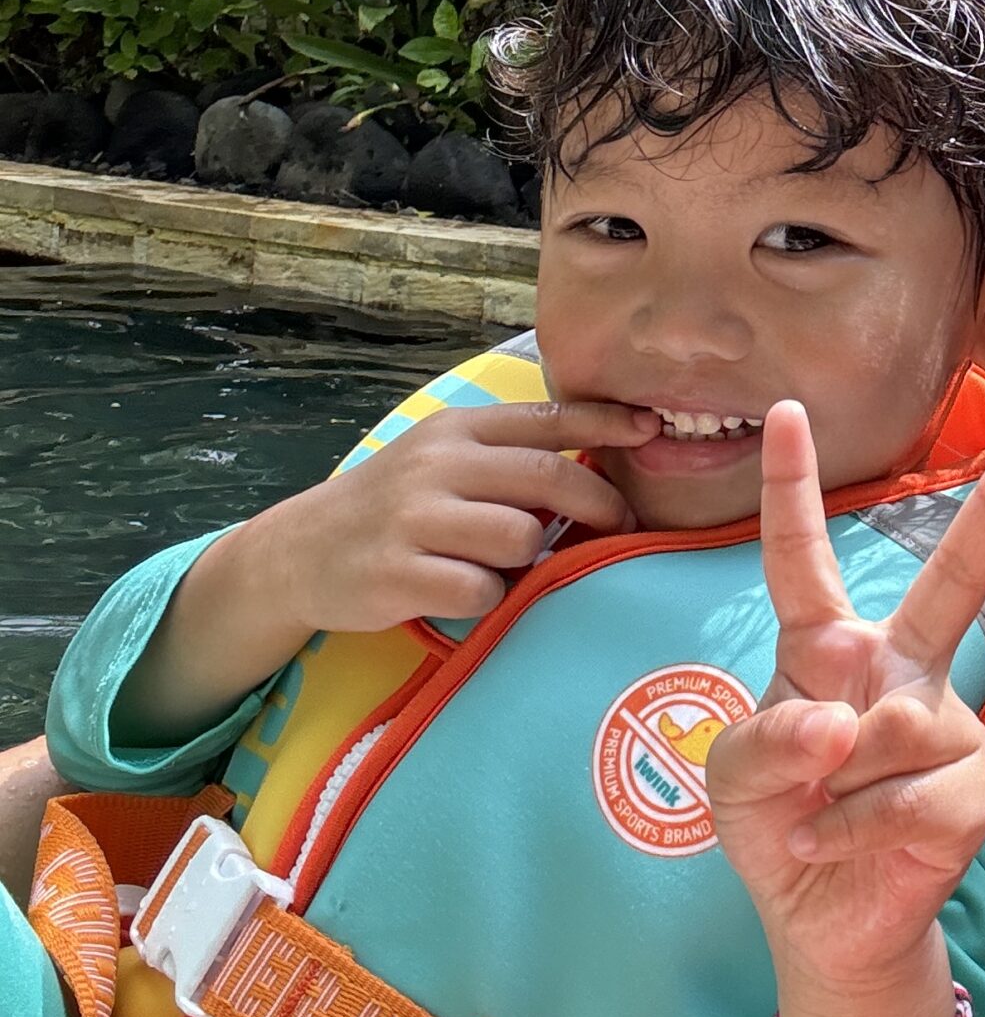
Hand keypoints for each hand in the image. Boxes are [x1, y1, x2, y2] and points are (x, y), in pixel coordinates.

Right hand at [238, 398, 653, 638]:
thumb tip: (601, 462)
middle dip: (600, 502)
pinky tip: (465, 593)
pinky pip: (482, 590)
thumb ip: (506, 457)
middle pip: (548, 478)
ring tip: (507, 564)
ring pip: (521, 538)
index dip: (605, 422)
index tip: (652, 428)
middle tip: (621, 523)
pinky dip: (488, 599)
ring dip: (531, 559)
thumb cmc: (395, 507)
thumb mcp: (443, 461)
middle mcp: (437, 465)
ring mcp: (414, 519)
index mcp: (456, 430)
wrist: (300, 553)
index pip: (546, 417)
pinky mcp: (398, 574)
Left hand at [708, 400, 984, 1003]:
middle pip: (954, 581)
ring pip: (889, 728)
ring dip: (832, 783)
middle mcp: (897, 668)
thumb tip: (841, 724)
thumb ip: (767, 738)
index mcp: (828, 647)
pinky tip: (830, 844)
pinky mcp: (968, 790)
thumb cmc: (778, 823)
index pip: (805, 559)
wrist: (821, 921)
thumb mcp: (732, 780)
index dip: (792, 487)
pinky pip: (906, 797)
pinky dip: (851, 830)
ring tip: (819, 813)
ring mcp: (942, 726)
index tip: (787, 411)